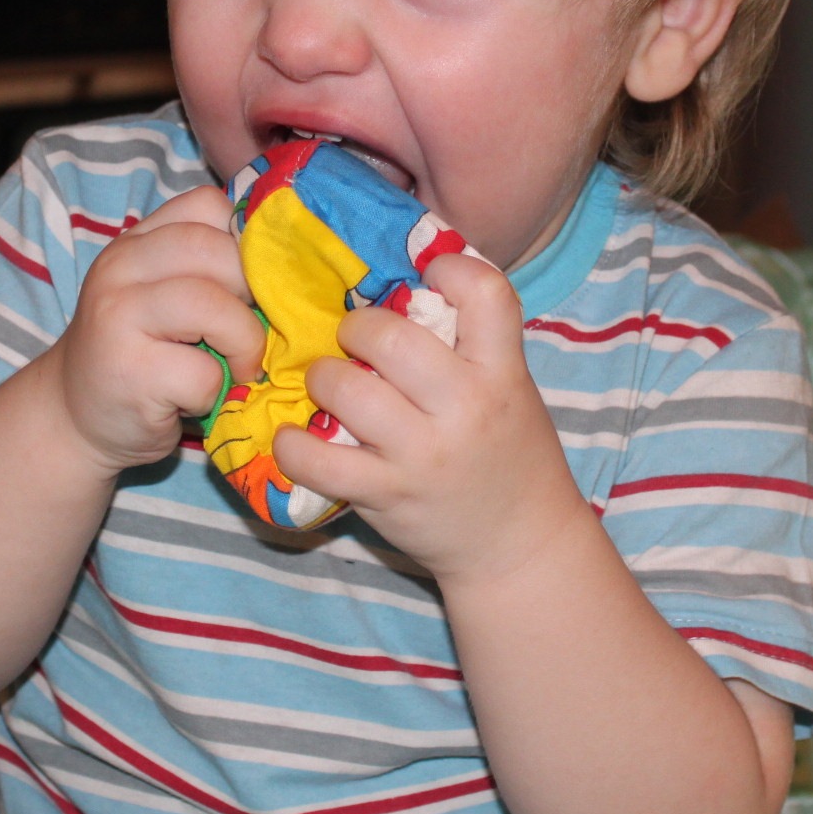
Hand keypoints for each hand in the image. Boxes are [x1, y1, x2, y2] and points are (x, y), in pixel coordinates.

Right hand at [48, 185, 264, 476]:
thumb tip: (289, 264)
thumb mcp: (164, 297)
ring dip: (244, 343)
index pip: (208, 205)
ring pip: (213, 306)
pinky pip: (203, 372)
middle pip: (217, 252)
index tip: (255, 282)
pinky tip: (196, 399)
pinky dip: (215, 391)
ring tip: (237, 367)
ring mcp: (118, 317)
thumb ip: (208, 269)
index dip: (247, 241)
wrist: (75, 419)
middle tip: (252, 330)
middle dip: (254, 295)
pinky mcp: (129, 372)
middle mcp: (121, 268)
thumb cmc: (141, 356)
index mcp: (137, 242)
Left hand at [276, 254, 586, 580]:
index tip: (427, 275)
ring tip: (327, 384)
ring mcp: (423, 454)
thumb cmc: (508, 452)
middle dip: (357, 328)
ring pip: (347, 389)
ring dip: (322, 378)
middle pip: (391, 337)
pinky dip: (292, 444)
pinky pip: (318, 461)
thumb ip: (469, 343)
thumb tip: (400, 282)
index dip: (450, 268)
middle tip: (354, 340)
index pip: (486, 293)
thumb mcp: (510, 388)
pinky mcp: (386, 494)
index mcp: (503, 372)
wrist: (520, 545)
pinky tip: (294, 436)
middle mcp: (467, 408)